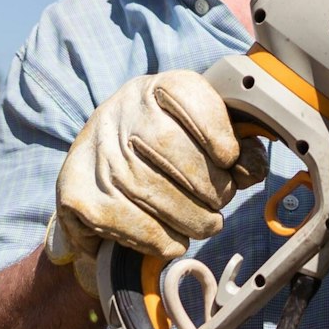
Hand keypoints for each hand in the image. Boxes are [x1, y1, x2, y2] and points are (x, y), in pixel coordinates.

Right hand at [43, 71, 266, 296]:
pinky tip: (175, 240)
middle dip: (207, 183)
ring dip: (189, 216)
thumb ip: (234, 146)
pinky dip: (159, 237)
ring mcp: (94, 152)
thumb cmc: (167, 151)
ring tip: (207, 224)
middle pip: (169, 146)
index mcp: (156, 89)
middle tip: (221, 202)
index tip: (230, 157)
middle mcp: (120, 113)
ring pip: (149, 188)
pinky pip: (125, 221)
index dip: (216, 129)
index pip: (186, 94)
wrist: (100, 173)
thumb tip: (252, 170)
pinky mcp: (77, 193)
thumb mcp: (201, 134)